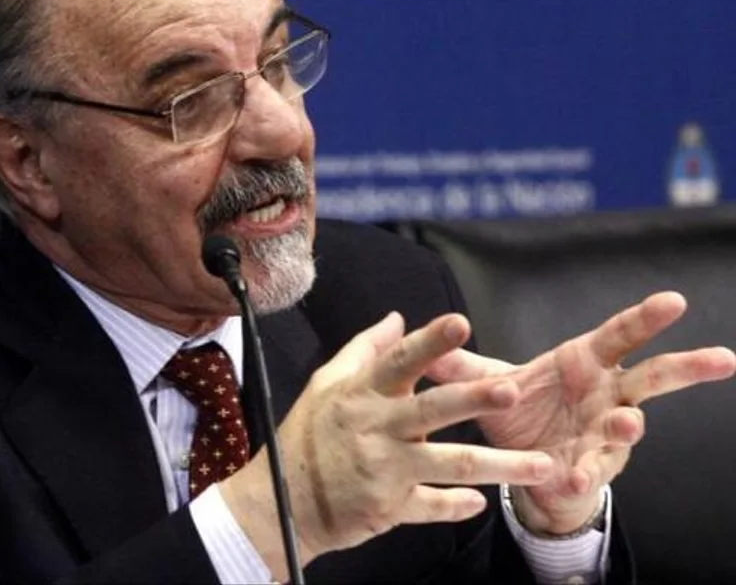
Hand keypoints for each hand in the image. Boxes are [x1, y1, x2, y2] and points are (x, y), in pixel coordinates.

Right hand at [220, 311, 553, 579]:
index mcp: (362, 394)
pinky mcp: (389, 507)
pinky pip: (433, 507)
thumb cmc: (307, 436)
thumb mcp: (326, 385)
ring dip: (501, 467)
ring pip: (450, 465)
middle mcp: (375, 429)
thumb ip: (364, 350)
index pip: (399, 361)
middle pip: (432, 410)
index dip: (430, 342)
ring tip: (543, 466)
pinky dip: (457, 506)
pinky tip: (482, 503)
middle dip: (474, 400)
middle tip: (513, 392)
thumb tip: (397, 319)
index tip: (461, 323)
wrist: (282, 501)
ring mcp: (384, 470)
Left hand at [425, 292, 735, 533]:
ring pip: (630, 427)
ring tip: (627, 423)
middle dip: (686, 367)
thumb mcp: (492, 383)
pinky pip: (592, 470)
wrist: (522, 467)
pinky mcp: (591, 469)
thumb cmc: (520, 414)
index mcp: (584, 364)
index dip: (644, 318)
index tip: (674, 301)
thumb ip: (461, 360)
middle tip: (722, 358)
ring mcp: (604, 435)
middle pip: (652, 377)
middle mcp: (605, 396)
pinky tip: (575, 474)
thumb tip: (427, 333)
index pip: (618, 335)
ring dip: (628, 425)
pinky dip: (585, 473)